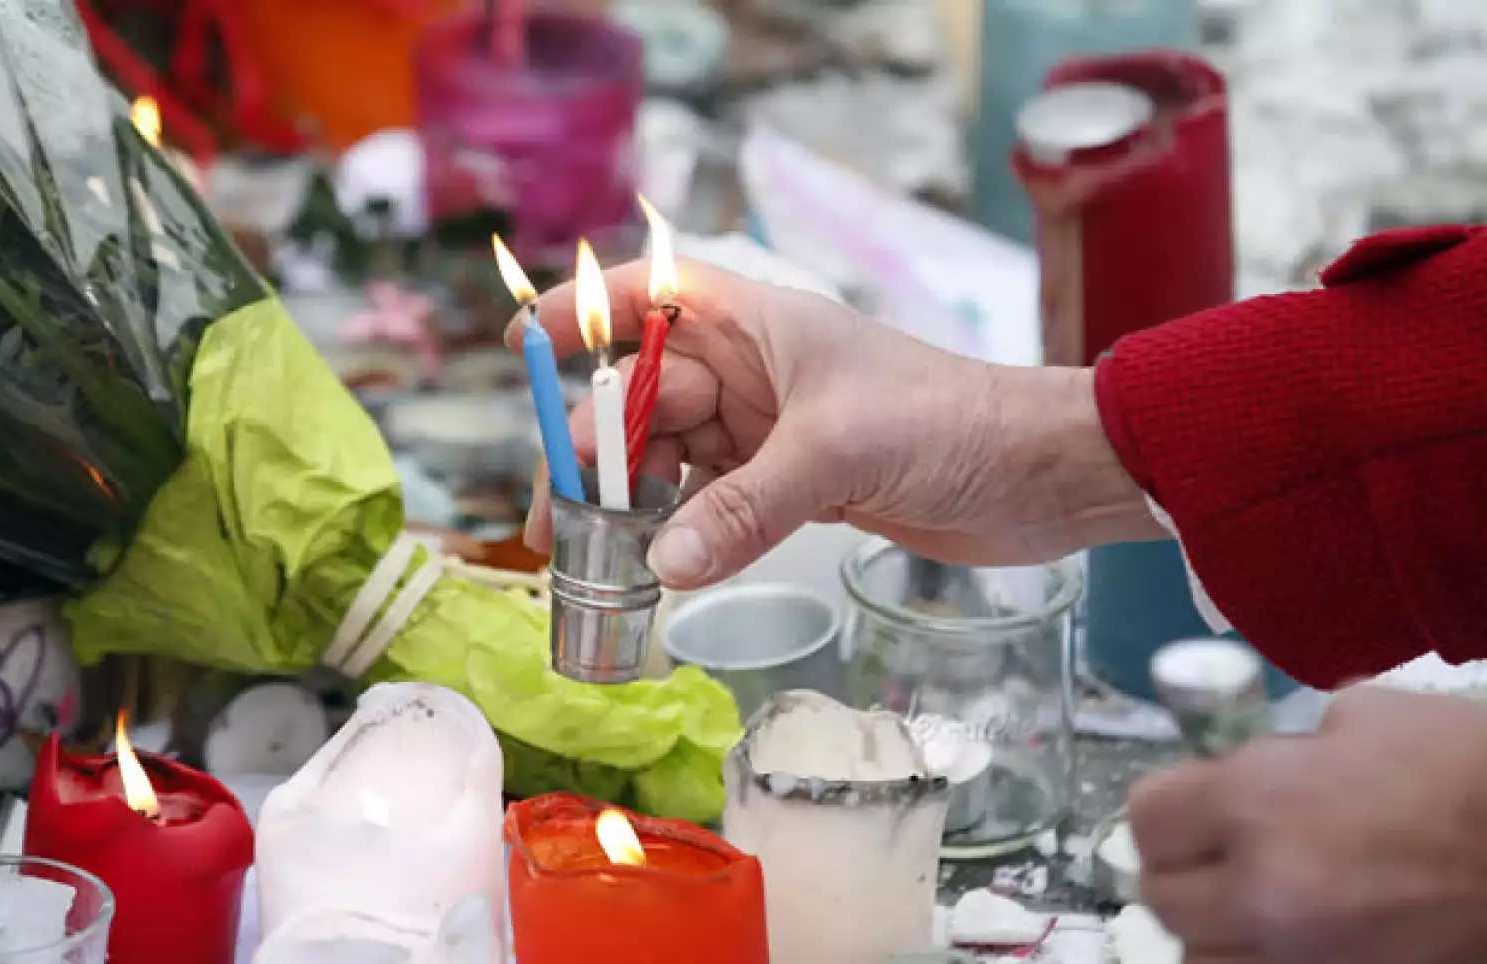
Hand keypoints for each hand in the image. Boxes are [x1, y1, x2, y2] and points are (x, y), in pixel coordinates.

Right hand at [509, 259, 1160, 588]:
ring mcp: (772, 431)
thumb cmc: (950, 422)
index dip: (584, 310)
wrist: (1041, 475)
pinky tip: (658, 569)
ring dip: (632, 504)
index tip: (520, 341)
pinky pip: (713, 504)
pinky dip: (683, 534)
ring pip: (672, 459)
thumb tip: (664, 567)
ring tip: (591, 560)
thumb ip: (746, 507)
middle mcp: (755, 371)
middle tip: (553, 525)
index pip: (651, 295)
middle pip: (643, 398)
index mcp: (759, 324)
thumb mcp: (838, 452)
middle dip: (593, 453)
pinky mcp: (794, 486)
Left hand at [1130, 687, 1486, 963]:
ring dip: (1216, 928)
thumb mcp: (1363, 719)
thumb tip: (1246, 764)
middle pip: (1162, 898)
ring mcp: (1301, 957)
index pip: (1146, 818)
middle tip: (1218, 851)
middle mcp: (1261, 891)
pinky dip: (1261, 957)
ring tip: (1255, 900)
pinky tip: (1294, 932)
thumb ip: (1284, 747)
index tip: (1192, 800)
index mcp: (1256, 804)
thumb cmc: (1465, 770)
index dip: (1168, 807)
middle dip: (1184, 870)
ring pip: (1202, 957)